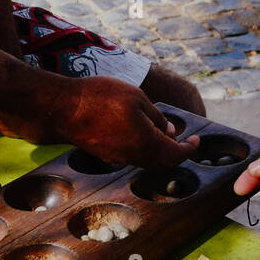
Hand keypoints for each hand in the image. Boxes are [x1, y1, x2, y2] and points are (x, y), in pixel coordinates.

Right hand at [3, 74, 197, 169]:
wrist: (63, 106)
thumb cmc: (101, 96)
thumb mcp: (137, 97)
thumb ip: (158, 118)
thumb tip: (172, 132)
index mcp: (145, 142)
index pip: (175, 155)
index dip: (189, 150)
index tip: (196, 141)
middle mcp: (132, 156)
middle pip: (161, 163)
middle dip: (175, 153)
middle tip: (182, 140)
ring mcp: (116, 157)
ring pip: (146, 161)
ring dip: (158, 151)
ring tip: (161, 131)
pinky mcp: (104, 154)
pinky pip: (131, 156)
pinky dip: (143, 148)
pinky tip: (139, 131)